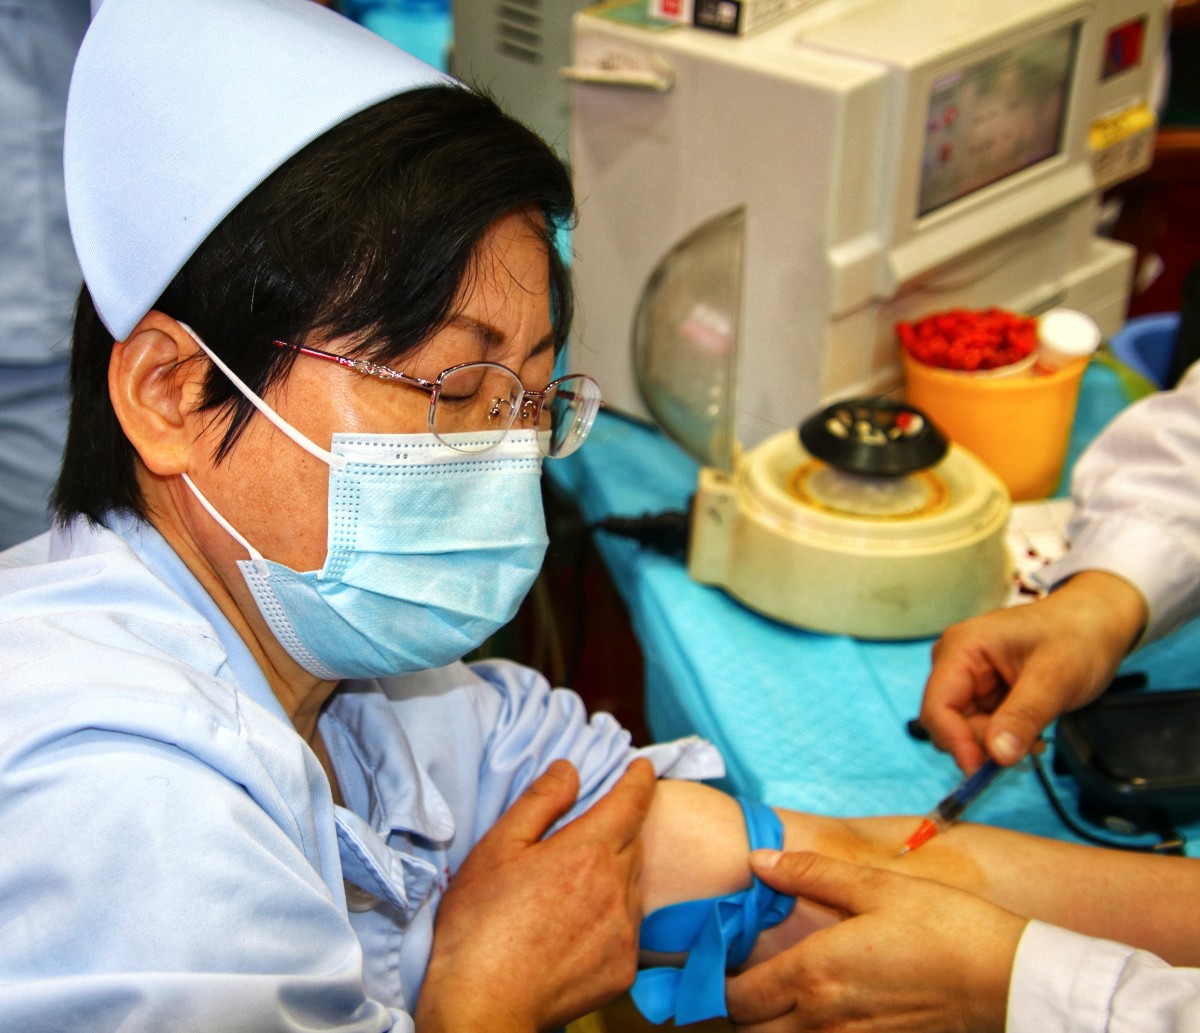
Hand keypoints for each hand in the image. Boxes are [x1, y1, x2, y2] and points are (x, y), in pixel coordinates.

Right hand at [415, 757, 656, 1031]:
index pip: (630, 803)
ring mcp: (624, 931)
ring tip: (576, 881)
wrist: (484, 1004)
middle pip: (633, 842)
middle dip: (621, 826)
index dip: (639, 779)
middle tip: (595, 826)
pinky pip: (628, 927)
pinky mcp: (623, 967)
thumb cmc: (480, 924)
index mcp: (587, 851)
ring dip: (616, 872)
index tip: (643, 766)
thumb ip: (540, 802)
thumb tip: (570, 770)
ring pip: (633, 884)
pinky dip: (612, 915)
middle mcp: (616, 887)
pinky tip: (578, 924)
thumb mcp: (498, 848)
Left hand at [725, 851, 1025, 1032]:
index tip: (722, 966)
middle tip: (750, 982)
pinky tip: (825, 1016)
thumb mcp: (873, 886)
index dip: (721, 984)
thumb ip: (809, 874)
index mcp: (815, 972)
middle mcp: (825, 1018)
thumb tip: (757, 861)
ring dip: (776, 1028)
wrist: (1006, 979)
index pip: (739, 996)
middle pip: (754, 1032)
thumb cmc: (942, 925)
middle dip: (744, 1011)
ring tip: (784, 1000)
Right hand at [919, 571, 1146, 771]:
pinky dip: (1003, 737)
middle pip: (948, 721)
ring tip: (1036, 735)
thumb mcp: (1056, 677)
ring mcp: (967, 677)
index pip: (938, 705)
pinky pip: (980, 726)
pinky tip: (1031, 731)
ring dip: (997, 742)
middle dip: (983, 742)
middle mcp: (955, 662)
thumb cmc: (1078, 637)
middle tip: (1029, 744)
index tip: (983, 772)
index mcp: (962, 648)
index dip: (956, 741)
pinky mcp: (981, 691)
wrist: (1097, 622)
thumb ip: (1024, 716)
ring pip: (964, 729)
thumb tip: (996, 756)